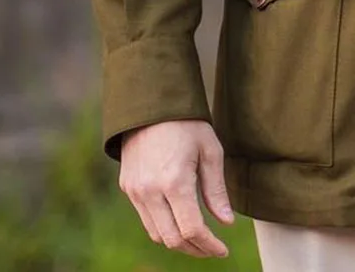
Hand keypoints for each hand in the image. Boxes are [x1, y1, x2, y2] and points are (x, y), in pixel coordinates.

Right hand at [119, 119, 234, 257]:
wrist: (151, 105)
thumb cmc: (187, 124)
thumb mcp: (210, 151)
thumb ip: (216, 190)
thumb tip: (226, 223)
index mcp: (174, 182)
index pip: (191, 229)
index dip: (209, 245)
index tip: (223, 250)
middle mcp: (150, 191)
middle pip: (172, 239)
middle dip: (195, 249)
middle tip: (213, 248)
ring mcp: (135, 191)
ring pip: (156, 234)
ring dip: (178, 241)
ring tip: (199, 238)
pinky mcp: (128, 188)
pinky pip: (146, 219)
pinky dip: (164, 227)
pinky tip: (180, 221)